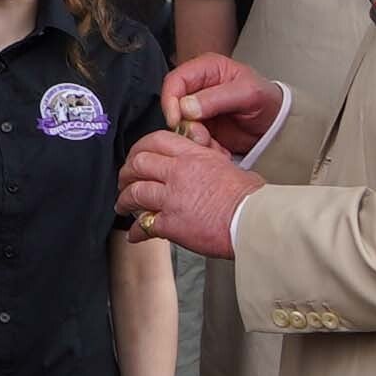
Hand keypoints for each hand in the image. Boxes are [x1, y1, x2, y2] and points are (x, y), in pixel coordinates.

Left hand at [116, 127, 245, 260]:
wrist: (252, 220)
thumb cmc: (248, 197)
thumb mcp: (227, 165)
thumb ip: (207, 160)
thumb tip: (203, 161)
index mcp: (193, 155)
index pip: (156, 140)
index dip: (140, 148)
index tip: (136, 157)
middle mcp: (178, 172)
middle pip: (138, 164)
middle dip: (126, 173)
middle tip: (125, 181)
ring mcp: (172, 198)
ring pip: (134, 193)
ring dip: (124, 200)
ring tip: (123, 206)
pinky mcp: (171, 223)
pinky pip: (145, 225)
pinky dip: (137, 231)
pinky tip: (136, 234)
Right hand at [162, 51, 282, 156]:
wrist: (277, 125)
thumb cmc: (267, 100)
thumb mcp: (247, 93)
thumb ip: (216, 97)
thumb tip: (186, 106)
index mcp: (207, 69)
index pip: (175, 80)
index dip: (171, 100)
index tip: (176, 119)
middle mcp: (198, 87)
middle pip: (173, 105)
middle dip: (184, 124)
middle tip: (201, 136)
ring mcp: (198, 109)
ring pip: (180, 126)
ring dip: (194, 139)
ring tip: (215, 145)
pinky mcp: (201, 128)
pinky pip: (190, 140)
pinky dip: (201, 148)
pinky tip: (219, 149)